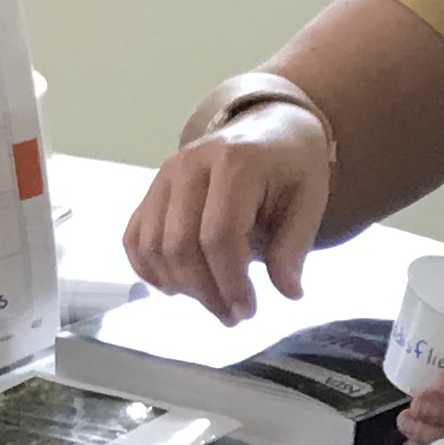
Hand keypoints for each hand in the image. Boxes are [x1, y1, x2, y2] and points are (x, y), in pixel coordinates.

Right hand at [125, 108, 332, 326]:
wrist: (268, 128)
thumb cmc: (291, 167)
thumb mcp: (309, 201)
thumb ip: (294, 247)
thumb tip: (288, 293)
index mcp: (235, 162)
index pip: (219, 236)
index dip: (230, 282)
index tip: (248, 311)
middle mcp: (190, 164)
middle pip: (180, 245)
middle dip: (205, 292)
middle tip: (233, 316)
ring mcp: (164, 175)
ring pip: (153, 246)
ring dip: (179, 287)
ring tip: (212, 303)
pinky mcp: (152, 189)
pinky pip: (134, 237)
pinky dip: (148, 270)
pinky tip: (177, 288)